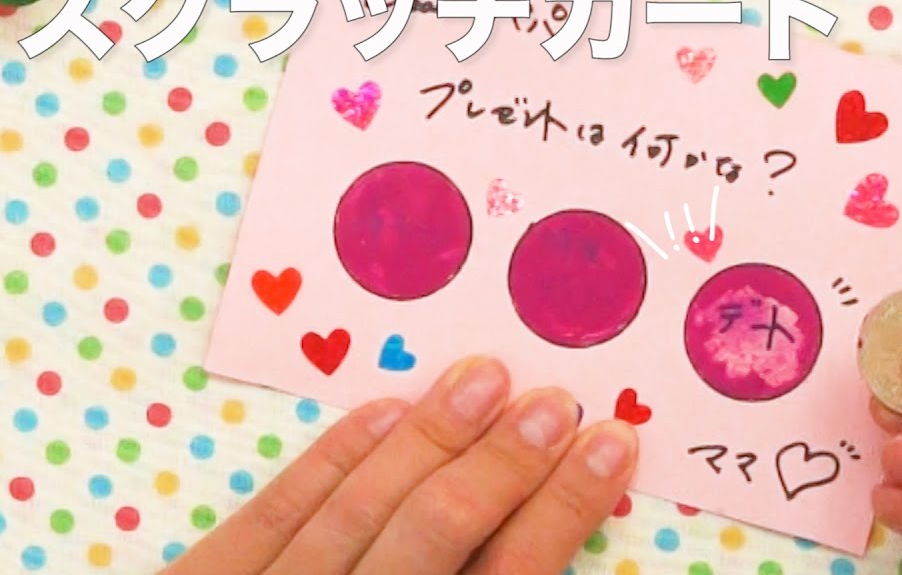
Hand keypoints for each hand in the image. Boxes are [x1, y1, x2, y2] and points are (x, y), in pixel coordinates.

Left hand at [164, 356, 637, 574]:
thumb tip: (541, 542)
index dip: (566, 508)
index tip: (612, 444)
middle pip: (439, 535)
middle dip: (504, 463)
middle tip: (556, 400)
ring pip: (358, 509)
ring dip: (430, 438)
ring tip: (484, 377)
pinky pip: (272, 512)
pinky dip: (332, 457)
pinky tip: (384, 409)